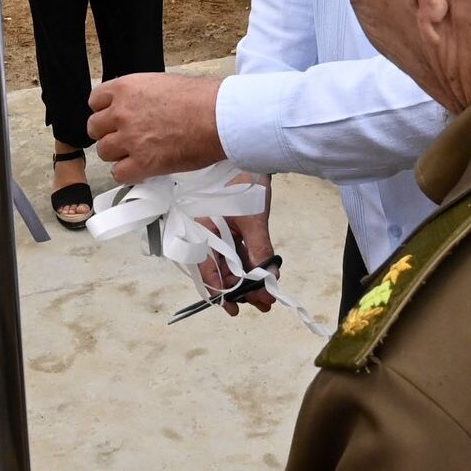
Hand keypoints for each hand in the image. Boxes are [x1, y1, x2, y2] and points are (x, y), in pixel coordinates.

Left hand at [86, 72, 225, 182]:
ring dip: (117, 154)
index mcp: (126, 88)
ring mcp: (130, 139)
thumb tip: (139, 106)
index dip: (104, 110)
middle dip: (108, 133)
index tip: (111, 117)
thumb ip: (141, 96)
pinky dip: (127, 173)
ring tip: (135, 153)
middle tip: (123, 137)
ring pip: (104, 152)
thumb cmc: (201, 98)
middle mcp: (122, 113)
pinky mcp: (142, 163)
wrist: (219, 117)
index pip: (95, 100)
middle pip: (95, 128)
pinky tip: (139, 168)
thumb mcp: (163, 83)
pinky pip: (118, 173)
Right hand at [197, 173, 276, 315]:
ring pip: (232, 266)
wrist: (255, 162)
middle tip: (262, 304)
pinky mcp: (233, 233)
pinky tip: (266, 279)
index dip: (220, 292)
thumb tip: (267, 280)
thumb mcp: (253, 222)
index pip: (207, 270)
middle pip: (222, 272)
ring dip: (249, 281)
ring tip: (268, 297)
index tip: (234, 309)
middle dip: (242, 290)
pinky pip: (240, 256)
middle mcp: (207, 236)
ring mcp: (221, 235)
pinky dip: (252, 267)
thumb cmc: (247, 187)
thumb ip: (259, 251)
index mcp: (202, 232)